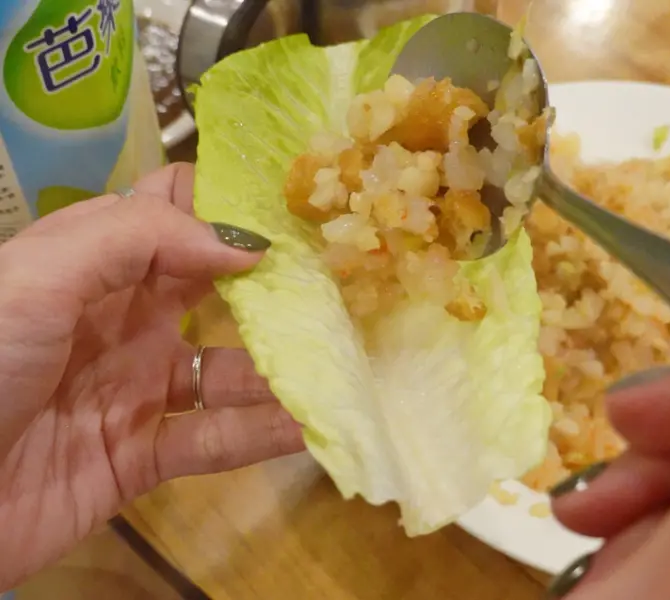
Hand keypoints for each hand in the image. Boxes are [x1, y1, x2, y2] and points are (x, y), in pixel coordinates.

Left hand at [0, 164, 303, 589]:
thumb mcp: (41, 274)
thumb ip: (141, 238)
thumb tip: (245, 243)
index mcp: (94, 264)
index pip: (171, 213)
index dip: (227, 202)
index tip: (294, 203)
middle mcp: (124, 319)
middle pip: (215, 290)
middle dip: (275, 284)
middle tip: (343, 278)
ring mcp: (136, 389)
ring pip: (226, 370)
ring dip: (281, 367)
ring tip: (343, 358)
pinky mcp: (141, 456)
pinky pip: (213, 440)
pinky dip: (262, 434)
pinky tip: (313, 423)